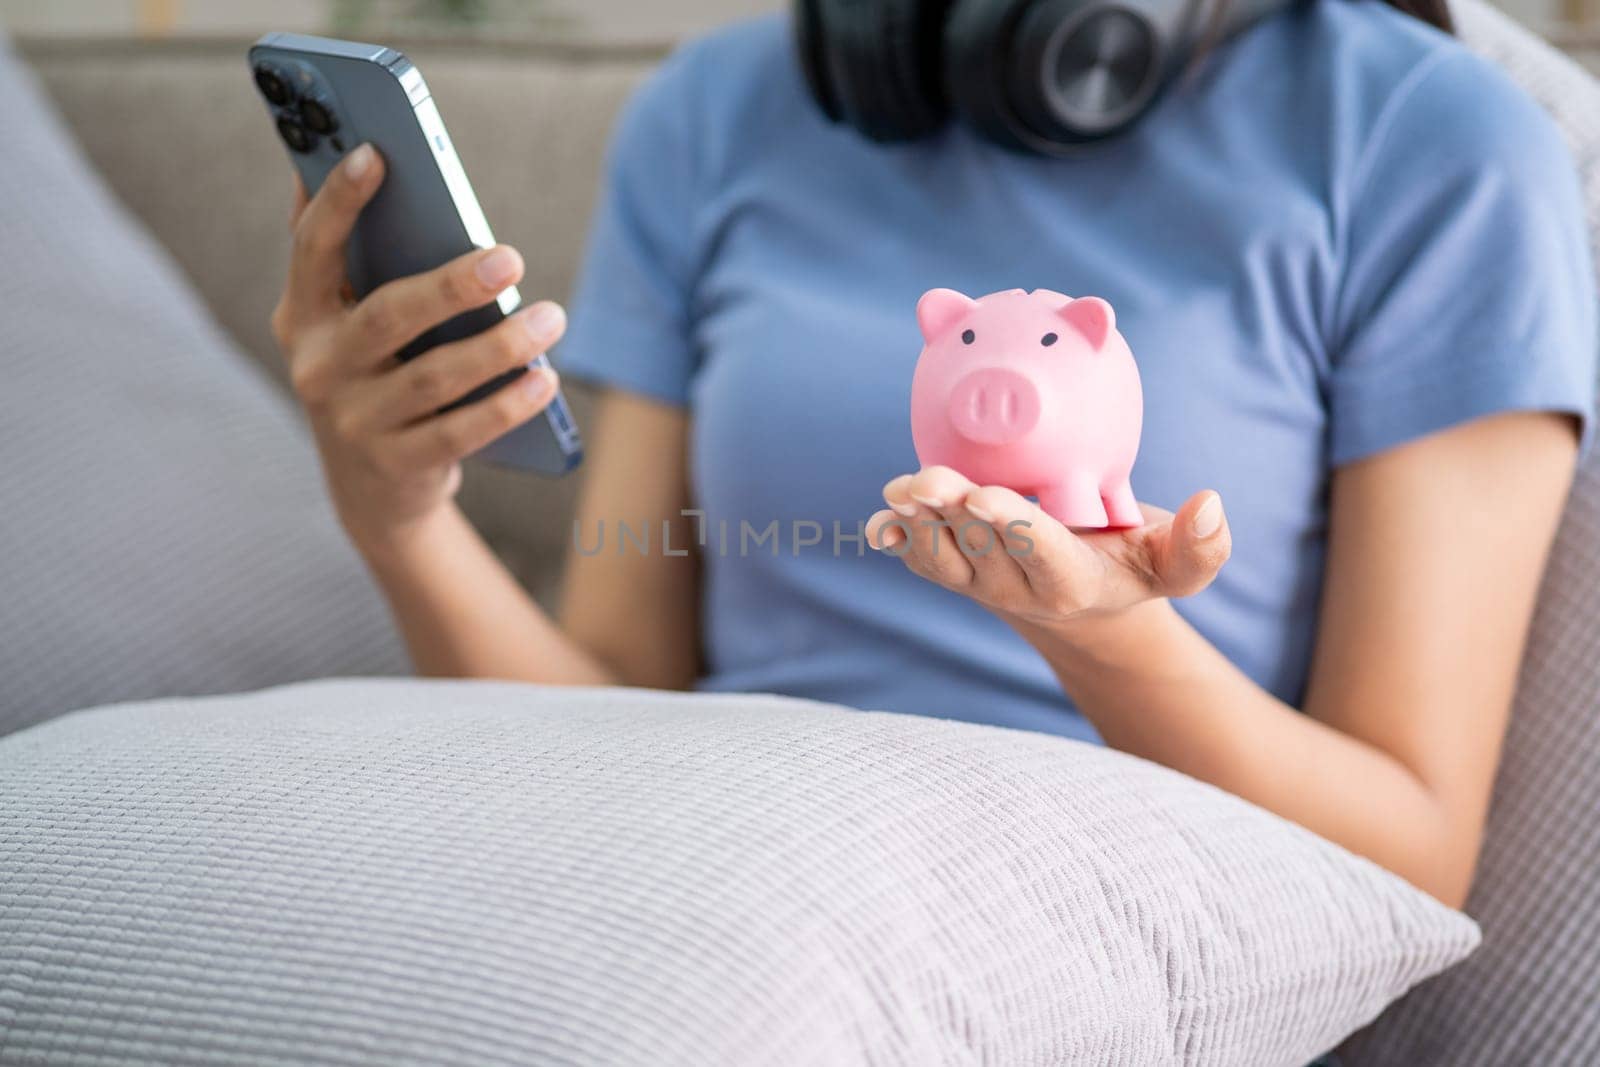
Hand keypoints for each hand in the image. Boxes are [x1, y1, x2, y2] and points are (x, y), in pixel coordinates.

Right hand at [270, 144, 566, 549]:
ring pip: (434, 377)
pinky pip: (462, 432)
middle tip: (511, 257)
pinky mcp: (398, 465)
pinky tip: (544, 379)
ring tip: (551, 317)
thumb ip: (349, 256)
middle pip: (389, 316)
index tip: (374, 154)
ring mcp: (355, 422)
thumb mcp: (346, 323)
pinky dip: (507, 405)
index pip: (312, 249)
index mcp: (303, 316)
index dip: (339, 202)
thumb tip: (343, 158)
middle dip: (452, 286)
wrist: (371, 490)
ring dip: (500, 345)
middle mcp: (320, 368)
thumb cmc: (372, 376)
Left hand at [865, 466, 1230, 634]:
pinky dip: (896, 540)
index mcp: (1071, 583)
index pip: (1040, 554)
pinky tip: (881, 523)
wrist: (1079, 589)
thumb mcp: (1173, 564)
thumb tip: (1211, 504)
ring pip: (940, 554)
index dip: (1012, 527)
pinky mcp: (948, 570)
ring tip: (903, 489)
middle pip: (980, 547)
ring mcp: (976, 583)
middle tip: (930, 480)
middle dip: (952, 512)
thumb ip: (1200, 548)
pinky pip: (916, 558)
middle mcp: (1016, 587)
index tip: (988, 496)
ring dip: (918, 521)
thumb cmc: (1129, 559)